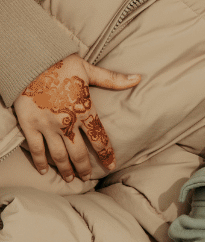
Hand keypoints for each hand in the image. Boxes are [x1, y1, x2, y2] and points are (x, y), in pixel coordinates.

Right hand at [13, 55, 138, 180]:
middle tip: (88, 178)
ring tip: (70, 179)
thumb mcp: (90, 70)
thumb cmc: (63, 65)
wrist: (32, 62)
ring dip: (65, 169)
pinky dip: (40, 162)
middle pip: (78, 152)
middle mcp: (66, 122)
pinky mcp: (30, 126)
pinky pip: (36, 148)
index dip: (106, 153)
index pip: (99, 137)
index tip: (111, 164)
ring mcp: (47, 126)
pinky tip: (44, 171)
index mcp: (83, 110)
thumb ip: (113, 79)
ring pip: (58, 155)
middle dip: (84, 167)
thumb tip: (138, 78)